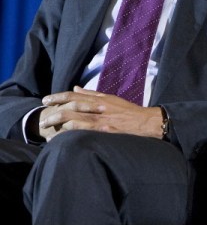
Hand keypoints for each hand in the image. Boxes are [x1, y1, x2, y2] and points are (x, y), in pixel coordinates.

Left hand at [38, 87, 163, 140]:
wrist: (146, 122)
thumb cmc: (130, 112)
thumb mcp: (111, 99)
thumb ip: (93, 94)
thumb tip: (76, 88)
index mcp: (100, 99)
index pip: (75, 95)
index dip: (59, 96)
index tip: (46, 99)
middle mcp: (99, 107)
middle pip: (72, 105)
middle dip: (54, 109)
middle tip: (42, 115)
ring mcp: (101, 119)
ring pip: (75, 117)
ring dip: (59, 121)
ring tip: (47, 127)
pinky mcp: (104, 130)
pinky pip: (83, 130)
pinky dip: (70, 132)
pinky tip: (61, 136)